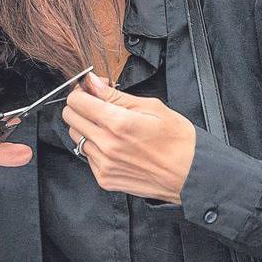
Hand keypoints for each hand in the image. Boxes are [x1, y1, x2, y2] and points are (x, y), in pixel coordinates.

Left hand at [63, 73, 195, 202]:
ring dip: (86, 127)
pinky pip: (87, 156)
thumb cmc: (177, 139)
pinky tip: (114, 145)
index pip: (76, 102)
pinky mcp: (105, 179)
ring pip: (76, 137)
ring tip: (109, 126)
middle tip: (98, 105)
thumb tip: (92, 82)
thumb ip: (115, 95)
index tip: (92, 91)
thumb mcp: (151, 107)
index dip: (82, 92)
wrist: (191, 174)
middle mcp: (106, 145)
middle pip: (70, 118)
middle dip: (81, 107)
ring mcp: (103, 164)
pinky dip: (94, 147)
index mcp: (117, 123)